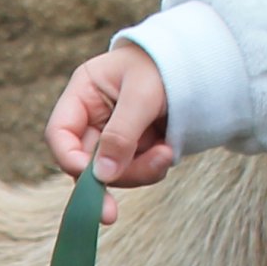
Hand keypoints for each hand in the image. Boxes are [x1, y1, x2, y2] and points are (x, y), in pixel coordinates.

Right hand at [46, 43, 173, 223]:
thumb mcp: (143, 94)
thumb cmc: (169, 63)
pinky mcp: (133, 147)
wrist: (206, 60)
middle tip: (118, 204)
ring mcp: (111, 135)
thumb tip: (102, 176)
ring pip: (109, 172)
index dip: (70, 159)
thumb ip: (121, 134)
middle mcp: (92, 117)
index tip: (94, 178)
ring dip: (137, 172)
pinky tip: (168, 150)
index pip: (60, 133)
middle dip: (113, 175)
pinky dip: (150, 169)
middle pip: (84, 161)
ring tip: (166, 154)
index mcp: (84, 93)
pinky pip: (132, 171)